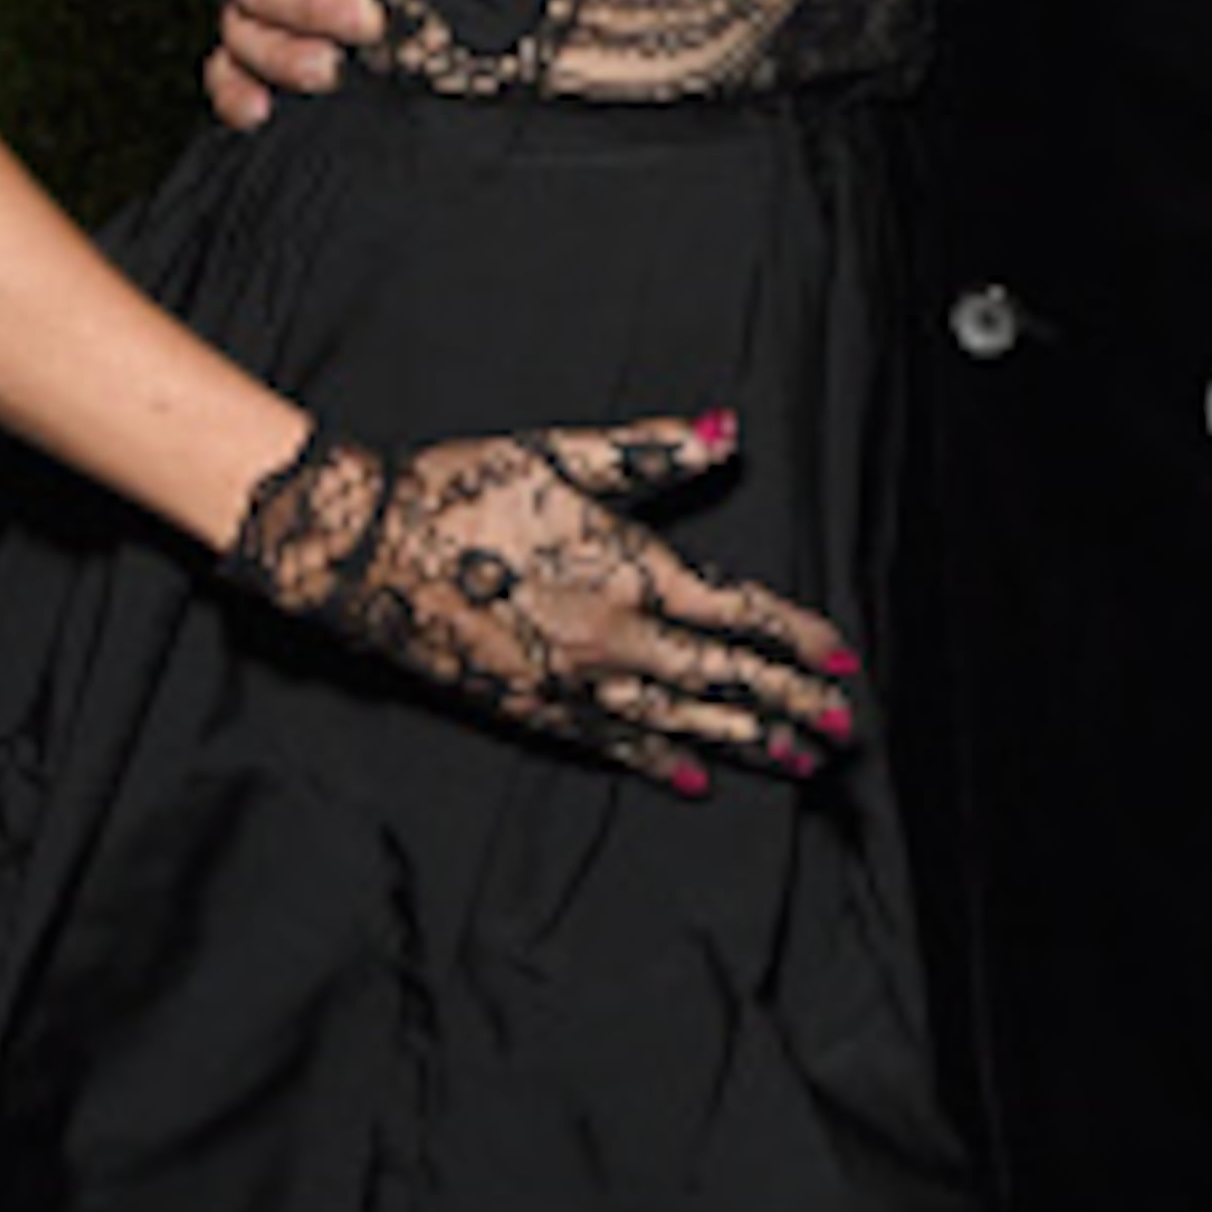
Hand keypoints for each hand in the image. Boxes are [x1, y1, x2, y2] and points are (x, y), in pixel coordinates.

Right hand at [221, 409, 859, 790]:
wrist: (367, 547)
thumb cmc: (463, 489)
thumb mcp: (564, 454)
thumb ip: (654, 451)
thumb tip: (727, 432)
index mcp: (630, 571)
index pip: (739, 613)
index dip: (798, 637)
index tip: (845, 660)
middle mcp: (612, 637)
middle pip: (723, 680)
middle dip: (791, 705)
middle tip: (844, 732)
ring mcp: (573, 681)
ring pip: (679, 721)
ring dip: (744, 743)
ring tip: (796, 762)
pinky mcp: (531, 705)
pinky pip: (612, 744)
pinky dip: (659, 761)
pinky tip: (694, 779)